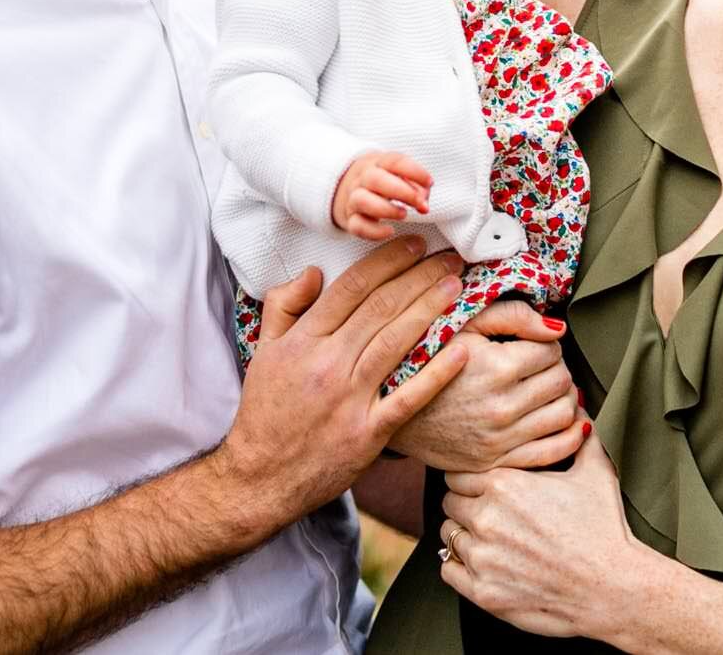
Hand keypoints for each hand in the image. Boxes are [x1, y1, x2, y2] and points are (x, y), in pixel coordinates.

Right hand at [215, 238, 469, 534]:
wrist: (259, 478)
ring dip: (431, 309)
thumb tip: (314, 271)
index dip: (387, 261)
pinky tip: (463, 350)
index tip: (414, 244)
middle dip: (420, 276)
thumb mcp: (262, 351)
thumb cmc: (264, 411)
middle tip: (450, 255)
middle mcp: (327, 364)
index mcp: (303, 341)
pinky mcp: (368, 434)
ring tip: (457, 285)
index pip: (351, 288)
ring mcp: (350, 400)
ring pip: (398, 342)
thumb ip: (283, 305)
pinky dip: (437, 373)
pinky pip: (409, 398)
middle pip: (382, 308)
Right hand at [331, 151, 433, 240]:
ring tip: (404, 215)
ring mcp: (354, 198)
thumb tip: (424, 205)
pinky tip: (390, 231)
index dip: (414, 171)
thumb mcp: (401, 177)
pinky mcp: (351, 219)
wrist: (353, 188)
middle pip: (375, 179)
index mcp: (378, 163)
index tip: (430, 183)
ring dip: (386, 209)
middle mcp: (363, 178)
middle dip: (402, 192)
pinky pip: (357, 225)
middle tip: (420, 203)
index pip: (394, 161)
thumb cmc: (387, 182)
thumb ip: (417, 188)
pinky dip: (374, 231)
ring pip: (361, 200)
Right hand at [387, 301, 582, 471]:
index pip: (552, 351)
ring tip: (550, 389)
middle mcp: (501, 407)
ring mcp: (499, 439)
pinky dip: (569, 436)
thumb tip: (558, 329)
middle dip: (557, 369)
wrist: (392, 406)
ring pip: (564, 415)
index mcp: (496, 368)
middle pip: (561, 382)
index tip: (532, 345)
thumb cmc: (429, 355)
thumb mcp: (464, 323)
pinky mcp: (495, 462)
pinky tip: (564, 421)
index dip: (547, 344)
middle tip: (541, 366)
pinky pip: (552, 452)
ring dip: (566, 399)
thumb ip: (514, 316)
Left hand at [438, 429, 639, 638]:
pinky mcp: (483, 592)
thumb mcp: (595, 472)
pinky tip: (484, 564)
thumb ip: (579, 435)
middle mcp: (486, 518)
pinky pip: (447, 571)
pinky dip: (459, 567)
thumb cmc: (605, 527)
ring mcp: (482, 557)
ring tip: (491, 540)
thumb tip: (578, 405)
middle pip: (450, 502)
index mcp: (504, 484)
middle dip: (466, 505)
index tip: (487, 489)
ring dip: (464, 536)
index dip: (472, 480)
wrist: (614, 587)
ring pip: (448, 536)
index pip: (459, 473)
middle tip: (489, 514)